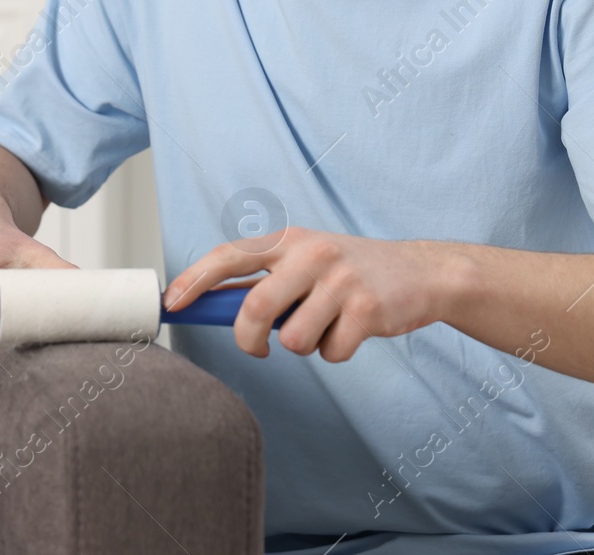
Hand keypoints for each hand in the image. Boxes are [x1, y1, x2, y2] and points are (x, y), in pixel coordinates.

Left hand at [163, 228, 459, 361]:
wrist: (422, 273)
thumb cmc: (349, 272)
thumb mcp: (305, 261)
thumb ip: (262, 279)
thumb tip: (204, 301)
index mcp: (289, 240)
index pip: (230, 256)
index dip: (195, 280)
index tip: (171, 303)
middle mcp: (312, 253)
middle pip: (255, 309)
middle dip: (248, 339)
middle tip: (256, 348)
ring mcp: (341, 280)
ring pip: (293, 340)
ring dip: (304, 346)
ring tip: (324, 326)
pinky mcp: (368, 309)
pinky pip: (330, 352)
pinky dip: (336, 352)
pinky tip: (353, 330)